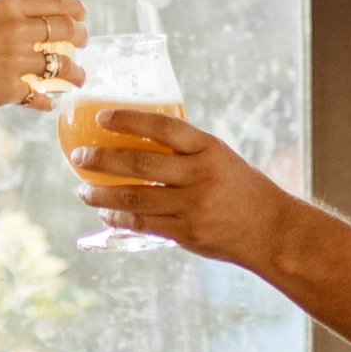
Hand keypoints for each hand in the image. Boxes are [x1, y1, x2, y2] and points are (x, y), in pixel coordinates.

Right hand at [0, 0, 82, 119]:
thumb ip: (3, 18)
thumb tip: (26, 26)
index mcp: (7, 5)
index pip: (54, 1)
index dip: (75, 9)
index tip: (82, 15)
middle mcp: (17, 29)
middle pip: (65, 30)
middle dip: (80, 37)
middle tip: (83, 43)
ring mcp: (16, 60)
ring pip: (61, 66)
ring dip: (75, 73)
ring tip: (78, 78)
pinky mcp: (10, 89)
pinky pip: (41, 95)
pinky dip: (46, 100)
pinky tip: (48, 103)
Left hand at [65, 102, 297, 265]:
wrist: (272, 230)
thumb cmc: (244, 190)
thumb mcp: (222, 159)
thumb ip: (187, 153)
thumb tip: (138, 143)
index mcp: (210, 150)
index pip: (163, 129)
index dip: (129, 120)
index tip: (102, 117)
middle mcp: (200, 177)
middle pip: (139, 165)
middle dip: (102, 161)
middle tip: (78, 157)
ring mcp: (192, 207)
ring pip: (134, 199)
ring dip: (101, 195)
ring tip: (82, 190)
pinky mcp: (186, 234)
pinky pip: (143, 224)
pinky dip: (119, 219)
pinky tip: (105, 214)